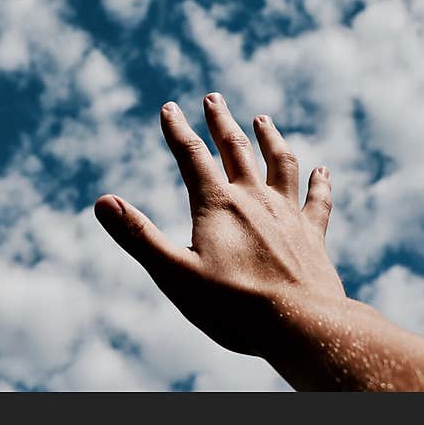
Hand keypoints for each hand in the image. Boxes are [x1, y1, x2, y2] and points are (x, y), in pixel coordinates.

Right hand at [95, 92, 344, 357]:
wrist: (302, 326)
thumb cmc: (234, 306)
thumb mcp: (174, 273)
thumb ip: (138, 236)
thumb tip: (102, 202)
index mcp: (217, 206)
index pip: (191, 156)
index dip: (177, 130)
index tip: (169, 107)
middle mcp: (254, 200)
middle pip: (236, 149)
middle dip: (221, 122)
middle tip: (213, 98)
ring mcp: (288, 215)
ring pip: (279, 164)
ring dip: (269, 139)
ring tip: (262, 119)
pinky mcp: (313, 235)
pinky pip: (318, 200)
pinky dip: (319, 183)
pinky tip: (322, 170)